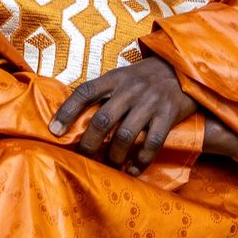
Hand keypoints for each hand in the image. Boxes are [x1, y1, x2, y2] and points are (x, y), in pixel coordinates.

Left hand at [49, 56, 196, 172]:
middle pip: (103, 120)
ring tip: (110, 165)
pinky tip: (133, 169)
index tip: (54, 131)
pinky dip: (141, 161)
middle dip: (89, 144)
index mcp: (115, 78)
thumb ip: (103, 92)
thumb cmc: (145, 77)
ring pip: (125, 135)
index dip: (67, 111)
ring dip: (114, 156)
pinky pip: (152, 143)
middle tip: (84, 157)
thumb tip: (75, 117)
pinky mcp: (168, 114)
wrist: (183, 68)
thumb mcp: (122, 76)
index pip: (85, 92)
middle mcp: (131, 89)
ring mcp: (150, 102)